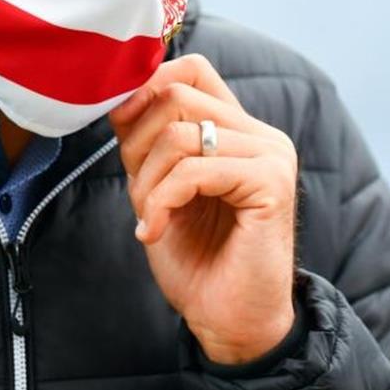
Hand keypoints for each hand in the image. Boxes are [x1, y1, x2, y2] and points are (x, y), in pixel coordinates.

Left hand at [108, 54, 297, 364]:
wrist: (228, 320)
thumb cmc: (196, 257)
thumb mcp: (157, 185)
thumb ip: (149, 138)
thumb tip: (118, 94)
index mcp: (237, 129)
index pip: (192, 69)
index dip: (148, 87)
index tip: (123, 130)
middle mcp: (261, 134)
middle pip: (177, 96)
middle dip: (137, 144)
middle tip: (139, 193)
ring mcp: (271, 155)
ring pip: (180, 134)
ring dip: (147, 182)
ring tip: (151, 217)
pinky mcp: (271, 183)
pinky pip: (194, 171)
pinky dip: (161, 202)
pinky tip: (155, 232)